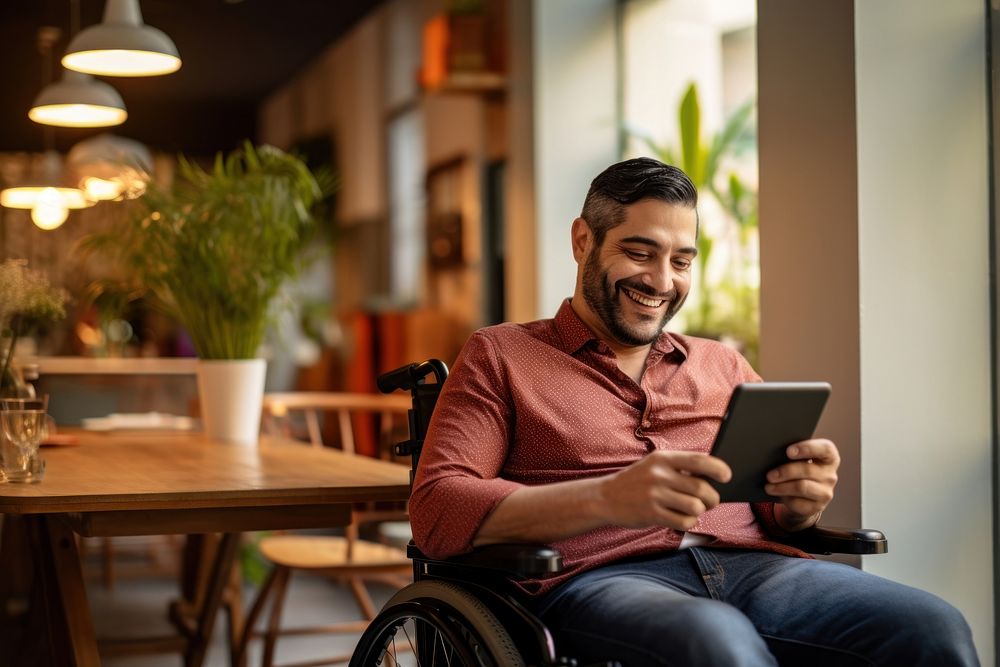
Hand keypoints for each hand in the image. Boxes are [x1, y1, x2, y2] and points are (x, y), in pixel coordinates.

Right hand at [599, 450, 731, 530]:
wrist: (605, 497)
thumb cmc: (637, 482)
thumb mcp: (654, 465)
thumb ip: (680, 467)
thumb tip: (713, 476)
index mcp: (663, 458)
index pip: (699, 460)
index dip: (718, 468)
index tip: (727, 476)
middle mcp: (659, 475)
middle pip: (701, 488)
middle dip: (712, 498)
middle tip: (709, 501)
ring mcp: (655, 495)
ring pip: (696, 506)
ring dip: (700, 511)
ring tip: (693, 510)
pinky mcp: (652, 514)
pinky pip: (684, 521)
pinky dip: (689, 522)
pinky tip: (682, 518)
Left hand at [766, 438, 838, 530]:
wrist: (802, 495)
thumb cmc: (798, 468)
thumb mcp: (798, 459)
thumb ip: (793, 454)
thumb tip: (773, 454)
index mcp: (829, 457)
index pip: (825, 449)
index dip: (807, 448)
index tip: (788, 451)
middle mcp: (830, 475)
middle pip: (807, 470)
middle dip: (786, 472)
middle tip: (769, 475)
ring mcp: (825, 492)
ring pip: (802, 487)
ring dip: (782, 487)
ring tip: (768, 486)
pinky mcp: (817, 507)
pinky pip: (799, 503)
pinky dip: (785, 498)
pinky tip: (778, 495)